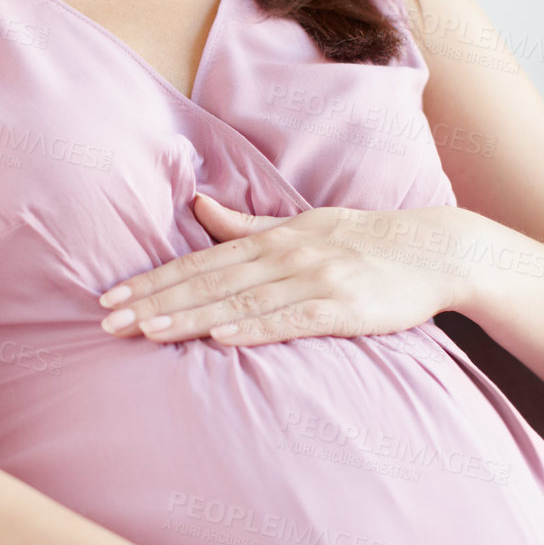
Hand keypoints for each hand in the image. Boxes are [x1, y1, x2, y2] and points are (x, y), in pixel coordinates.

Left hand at [97, 193, 469, 345]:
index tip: (110, 296)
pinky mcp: (341, 308)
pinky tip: (220, 339)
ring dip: (189, 318)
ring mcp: (313, 280)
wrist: (436, 250)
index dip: (152, 279)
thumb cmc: (365, 241)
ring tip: (145, 331)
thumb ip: (248, 225)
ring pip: (239, 302)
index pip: (199, 261)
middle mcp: (285, 255)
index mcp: (273, 238)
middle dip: (154, 301)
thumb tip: (198, 206)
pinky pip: (289, 321)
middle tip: (107, 320)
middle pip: (207, 282)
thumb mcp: (304, 224)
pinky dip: (253, 329)